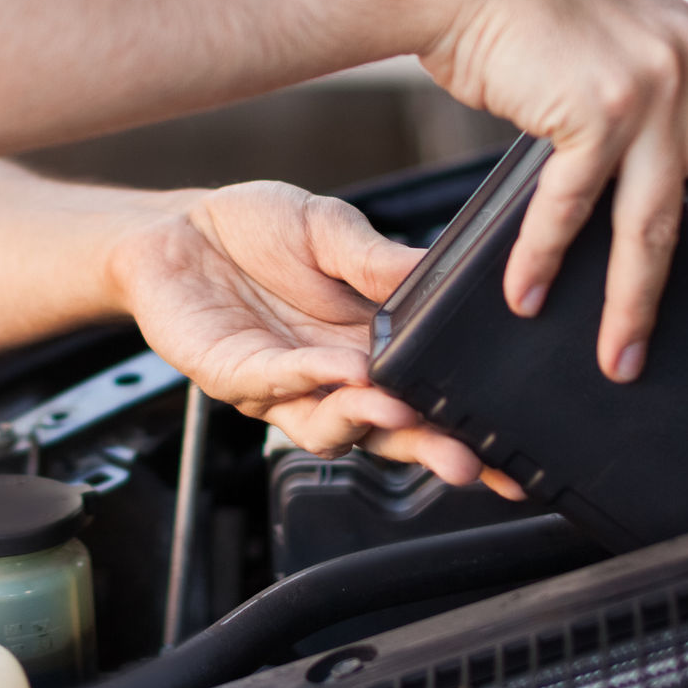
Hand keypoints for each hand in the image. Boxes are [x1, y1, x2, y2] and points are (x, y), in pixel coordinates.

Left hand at [105, 180, 519, 495]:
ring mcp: (281, 385)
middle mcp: (329, 377)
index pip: (423, 396)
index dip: (463, 426)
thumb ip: (378, 260)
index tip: (511, 452)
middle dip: (426, 447)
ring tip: (397, 408)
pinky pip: (275, 383)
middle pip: (386, 431)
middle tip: (465, 459)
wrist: (175, 229)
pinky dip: (309, 377)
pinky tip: (339, 368)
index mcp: (366, 344)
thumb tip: (439, 274)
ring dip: (366, 420)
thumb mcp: (330, 229)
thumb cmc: (254, 232)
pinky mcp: (231, 374)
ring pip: (330, 426)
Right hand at [424, 0, 687, 384]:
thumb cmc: (542, 2)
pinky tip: (529, 292)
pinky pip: (571, 210)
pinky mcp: (592, 111)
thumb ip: (683, 97)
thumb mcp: (643, 39)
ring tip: (624, 359)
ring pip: (657, 231)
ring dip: (635, 308)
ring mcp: (651, 95)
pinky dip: (544, 259)